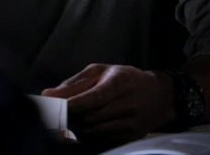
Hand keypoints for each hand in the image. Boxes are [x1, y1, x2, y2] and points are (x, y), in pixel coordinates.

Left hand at [42, 63, 174, 147]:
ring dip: (79, 127)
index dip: (72, 104)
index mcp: (119, 83)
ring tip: (72, 120)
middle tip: (56, 116)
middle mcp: (127, 104)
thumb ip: (75, 83)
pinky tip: (87, 127)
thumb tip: (49, 93)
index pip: (92, 97)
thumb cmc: (126, 79)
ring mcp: (130, 123)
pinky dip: (91, 134)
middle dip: (71, 117)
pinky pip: (103, 138)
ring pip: (94, 130)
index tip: (53, 108)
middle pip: (91, 116)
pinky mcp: (131, 136)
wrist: (160, 96)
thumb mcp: (102, 71)